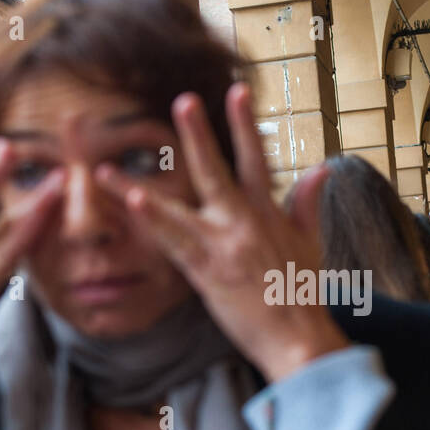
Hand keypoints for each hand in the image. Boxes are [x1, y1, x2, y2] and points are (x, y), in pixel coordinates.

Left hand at [98, 83, 350, 383]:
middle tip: (184, 100)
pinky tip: (134, 201)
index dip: (246, 125)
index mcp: (269, 213)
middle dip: (199, 134)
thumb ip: (308, 203)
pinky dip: (154, 221)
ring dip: (138, 186)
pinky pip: (174, 242)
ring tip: (106, 168)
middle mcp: (245, 222)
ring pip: (176, 208)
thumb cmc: (304, 294)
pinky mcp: (208, 271)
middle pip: (216, 171)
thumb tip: (322, 168)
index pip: (257, 160)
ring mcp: (224, 245)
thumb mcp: (312, 243)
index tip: (236, 91)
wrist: (300, 338)